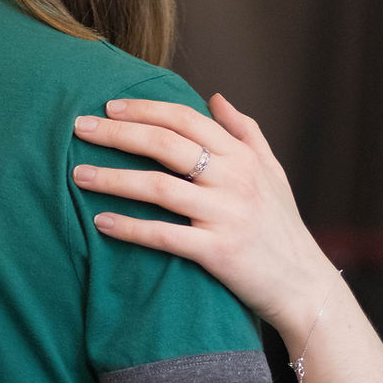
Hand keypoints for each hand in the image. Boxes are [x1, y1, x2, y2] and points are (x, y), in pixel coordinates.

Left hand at [72, 94, 340, 340]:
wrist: (304, 285)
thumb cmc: (282, 227)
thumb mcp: (272, 172)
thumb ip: (246, 132)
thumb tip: (216, 97)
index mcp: (244, 157)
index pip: (187, 119)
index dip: (146, 109)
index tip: (110, 105)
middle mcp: (235, 180)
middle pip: (167, 145)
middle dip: (118, 133)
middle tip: (80, 127)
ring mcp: (226, 215)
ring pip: (159, 187)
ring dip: (113, 178)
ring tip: (78, 175)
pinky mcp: (218, 252)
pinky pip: (164, 235)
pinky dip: (130, 227)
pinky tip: (101, 221)